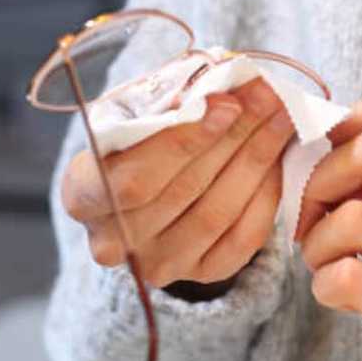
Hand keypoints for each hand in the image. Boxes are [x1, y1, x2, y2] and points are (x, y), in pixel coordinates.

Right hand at [62, 77, 294, 287]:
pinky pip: (241, 238)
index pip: (133, 180)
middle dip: (231, 138)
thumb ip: (165, 105)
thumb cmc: (130, 146)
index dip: (183, 142)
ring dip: (255, 160)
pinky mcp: (196, 273)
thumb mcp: (129, 118)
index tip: (226, 104)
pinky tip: (277, 158)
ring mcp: (155, 263)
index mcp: (82, 196)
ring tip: (279, 118)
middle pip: (181, 191)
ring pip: (216, 213)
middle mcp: (112, 241)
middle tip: (266, 97)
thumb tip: (222, 87)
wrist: (133, 198)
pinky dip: (266, 194)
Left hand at [297, 95, 361, 318]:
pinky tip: (338, 292)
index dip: (352, 123)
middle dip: (320, 184)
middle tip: (313, 215)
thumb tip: (335, 130)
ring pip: (350, 218)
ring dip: (317, 243)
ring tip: (326, 261)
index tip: (331, 148)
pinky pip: (348, 277)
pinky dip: (327, 286)